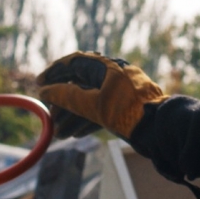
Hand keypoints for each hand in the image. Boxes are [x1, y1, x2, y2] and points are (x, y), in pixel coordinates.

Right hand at [37, 52, 167, 139]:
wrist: (160, 128)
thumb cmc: (127, 112)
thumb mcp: (92, 105)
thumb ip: (66, 96)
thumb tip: (45, 90)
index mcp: (106, 67)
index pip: (73, 63)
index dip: (54, 73)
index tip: (39, 85)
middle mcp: (112, 74)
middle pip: (80, 84)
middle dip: (63, 102)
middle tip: (50, 117)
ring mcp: (119, 90)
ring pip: (90, 99)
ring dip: (73, 116)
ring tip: (59, 135)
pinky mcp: (125, 105)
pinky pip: (101, 109)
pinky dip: (87, 120)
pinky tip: (76, 135)